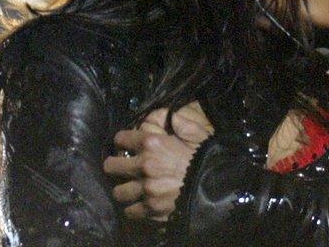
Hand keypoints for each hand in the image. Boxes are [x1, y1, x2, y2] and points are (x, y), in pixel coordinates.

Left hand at [103, 101, 213, 220]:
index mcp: (152, 144)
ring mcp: (145, 190)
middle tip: (123, 168)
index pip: (121, 139)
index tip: (127, 145)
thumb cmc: (208, 158)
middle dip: (115, 165)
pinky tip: (141, 204)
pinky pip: (130, 211)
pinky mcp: (150, 209)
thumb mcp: (198, 134)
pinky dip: (134, 208)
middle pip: (111, 167)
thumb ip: (181, 123)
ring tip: (132, 189)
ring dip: (125, 189)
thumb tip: (171, 116)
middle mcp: (143, 166)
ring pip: (118, 192)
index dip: (123, 141)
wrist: (218, 188)